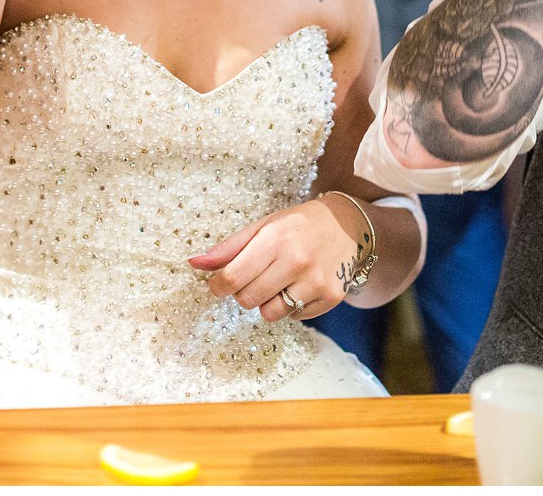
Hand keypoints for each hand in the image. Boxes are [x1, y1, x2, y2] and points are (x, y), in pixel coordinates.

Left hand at [187, 196, 364, 322]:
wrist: (348, 226)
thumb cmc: (297, 225)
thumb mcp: (263, 226)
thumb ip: (229, 248)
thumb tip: (194, 264)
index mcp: (275, 239)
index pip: (233, 277)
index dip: (218, 286)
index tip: (218, 284)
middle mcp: (297, 261)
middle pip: (248, 299)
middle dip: (243, 293)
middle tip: (253, 277)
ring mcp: (316, 282)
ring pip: (270, 314)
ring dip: (266, 302)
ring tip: (278, 281)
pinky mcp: (330, 297)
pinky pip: (294, 317)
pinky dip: (290, 306)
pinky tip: (298, 285)